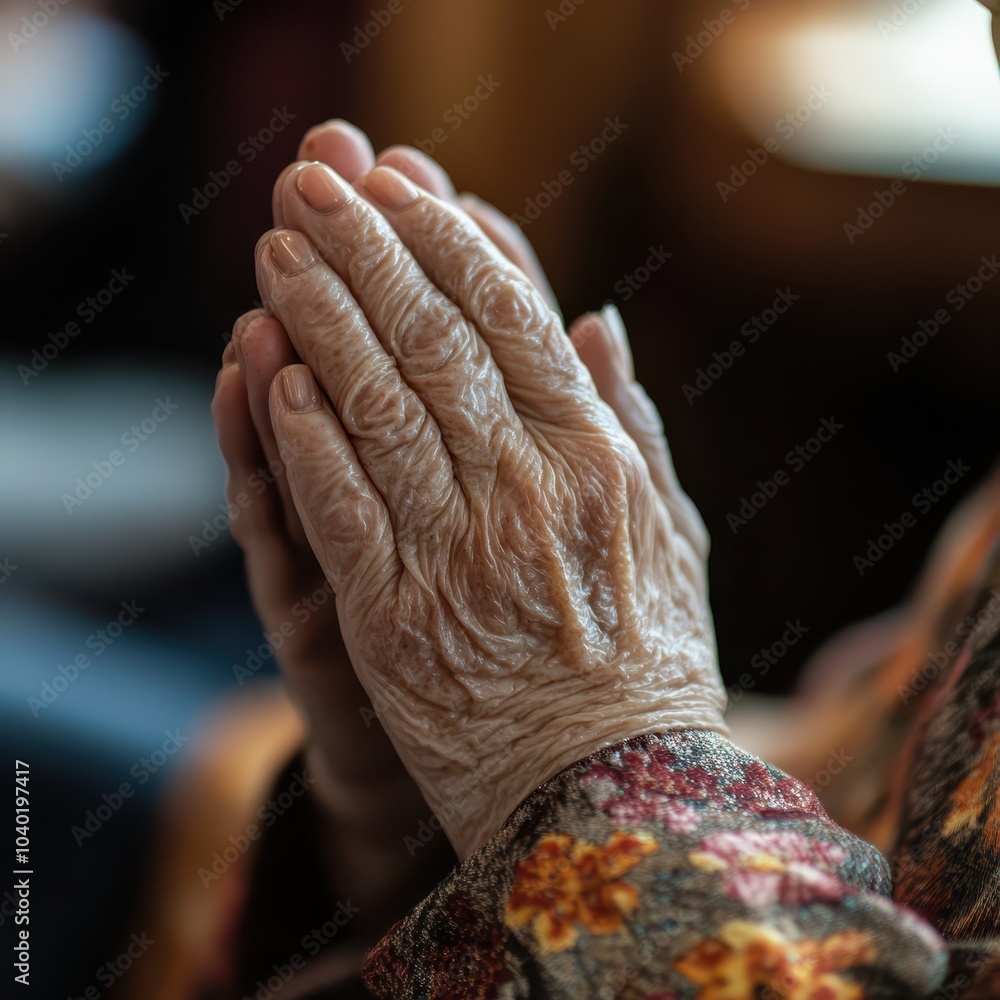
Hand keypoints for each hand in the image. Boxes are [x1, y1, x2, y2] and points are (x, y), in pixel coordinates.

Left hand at [253, 150, 726, 857]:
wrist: (608, 795)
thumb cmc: (645, 663)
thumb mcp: (673, 536)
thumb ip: (638, 424)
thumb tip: (601, 321)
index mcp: (597, 461)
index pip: (512, 317)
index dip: (446, 239)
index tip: (399, 183)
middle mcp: (528, 490)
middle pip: (431, 339)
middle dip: (364, 247)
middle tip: (312, 177)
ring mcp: (457, 552)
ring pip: (374, 406)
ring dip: (317, 316)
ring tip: (276, 246)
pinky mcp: (393, 618)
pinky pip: (340, 508)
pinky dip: (302, 435)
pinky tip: (268, 372)